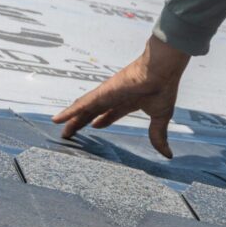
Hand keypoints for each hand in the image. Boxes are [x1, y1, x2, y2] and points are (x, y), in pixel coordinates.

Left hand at [53, 36, 190, 158]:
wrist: (161, 72)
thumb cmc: (163, 89)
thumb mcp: (160, 118)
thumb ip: (159, 136)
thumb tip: (168, 154)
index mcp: (130, 101)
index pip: (112, 112)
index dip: (103, 120)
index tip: (95, 126)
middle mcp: (115, 97)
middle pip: (94, 112)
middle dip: (82, 122)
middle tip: (72, 132)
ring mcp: (106, 95)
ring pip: (84, 109)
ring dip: (72, 119)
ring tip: (61, 128)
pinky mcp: (101, 94)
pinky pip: (81, 105)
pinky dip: (69, 112)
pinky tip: (58, 119)